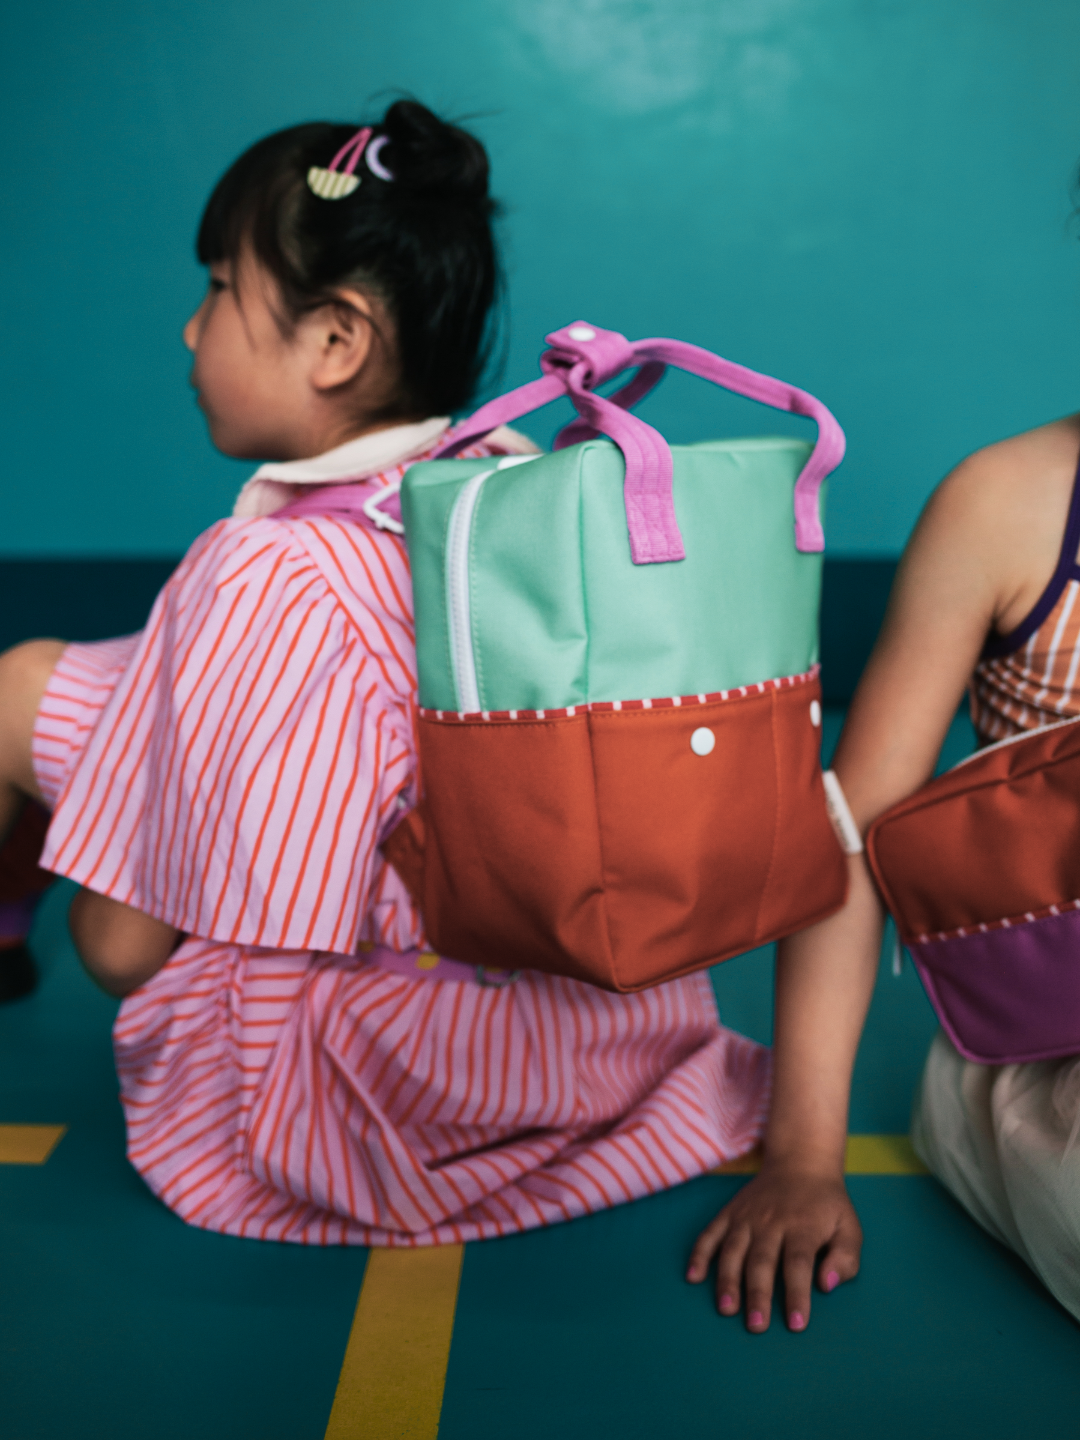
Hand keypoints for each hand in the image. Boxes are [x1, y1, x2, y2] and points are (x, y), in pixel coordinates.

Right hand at [686, 1160, 861, 1332]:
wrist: (800, 1162)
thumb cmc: (827, 1205)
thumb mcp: (849, 1227)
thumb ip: (845, 1259)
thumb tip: (826, 1284)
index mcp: (802, 1227)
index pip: (798, 1264)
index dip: (797, 1294)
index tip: (795, 1323)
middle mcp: (771, 1221)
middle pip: (762, 1260)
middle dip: (758, 1294)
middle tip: (757, 1326)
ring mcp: (746, 1216)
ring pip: (733, 1250)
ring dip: (728, 1280)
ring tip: (727, 1308)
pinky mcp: (729, 1212)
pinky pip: (710, 1233)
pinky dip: (699, 1254)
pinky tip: (693, 1276)